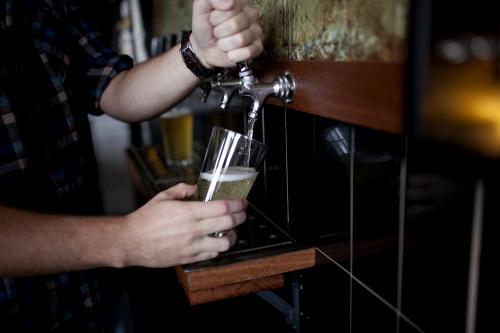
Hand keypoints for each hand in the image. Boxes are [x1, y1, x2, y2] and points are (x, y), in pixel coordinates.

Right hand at [121, 183, 246, 266]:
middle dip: (240, 217)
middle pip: (228, 223)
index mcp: (189, 212)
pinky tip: (217, 242)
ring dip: (233, 236)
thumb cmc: (145, 219)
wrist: (131, 241)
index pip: (222, 207)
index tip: (242, 202)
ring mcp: (192, 246)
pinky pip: (212, 255)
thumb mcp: (163, 196)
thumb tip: (196, 188)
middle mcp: (193, 229)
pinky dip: (219, 248)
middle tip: (242, 214)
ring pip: (224, 243)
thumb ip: (182, 189)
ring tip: (232, 231)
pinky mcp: (189, 258)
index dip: (237, 204)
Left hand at [191, 0, 262, 67]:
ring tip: (223, 42)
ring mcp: (256, 31)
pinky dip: (233, 55)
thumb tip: (229, 3)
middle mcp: (251, 14)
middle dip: (220, 32)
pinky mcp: (257, 48)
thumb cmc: (205, 26)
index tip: (212, 19)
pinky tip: (230, 52)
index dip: (216, 17)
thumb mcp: (201, 8)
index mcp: (240, 2)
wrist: (204, 48)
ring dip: (225, 44)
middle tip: (218, 32)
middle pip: (235, 25)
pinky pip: (247, 52)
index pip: (230, 8)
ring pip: (240, 40)